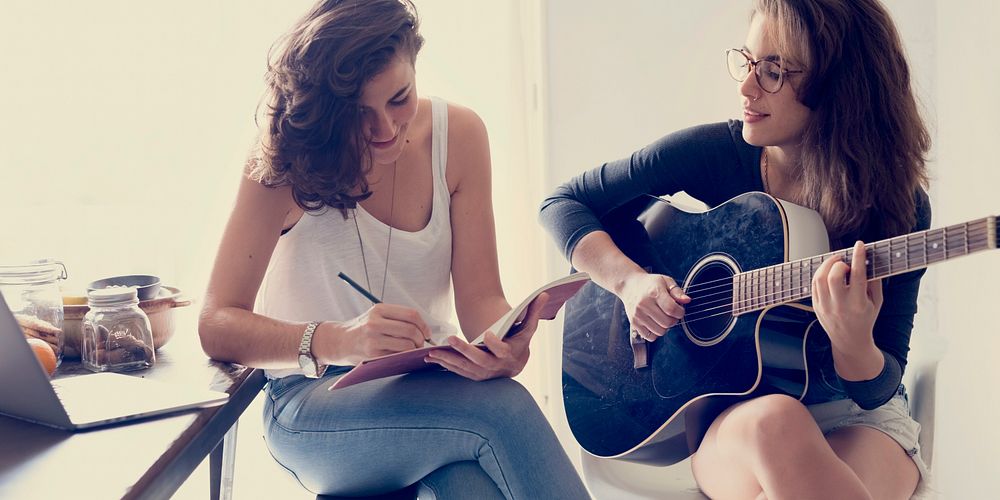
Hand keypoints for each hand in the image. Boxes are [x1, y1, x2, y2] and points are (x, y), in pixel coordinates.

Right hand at [335, 303, 431, 363]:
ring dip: (414, 349)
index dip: (424, 325)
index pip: (411, 314)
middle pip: (411, 330)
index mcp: (379, 309)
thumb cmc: (364, 329)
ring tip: (412, 350)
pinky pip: (397, 356)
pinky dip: (405, 357)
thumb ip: (397, 318)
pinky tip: (403, 356)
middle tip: (421, 344)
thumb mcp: (376, 315)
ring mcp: (373, 339)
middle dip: (421, 339)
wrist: (340, 341)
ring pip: (406, 345)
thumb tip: (424, 329)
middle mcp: (375, 322)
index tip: (427, 333)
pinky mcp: (372, 354)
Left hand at [425, 293, 548, 380]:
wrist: (515, 363)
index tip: (488, 334)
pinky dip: (445, 365)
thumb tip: (545, 293)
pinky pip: (458, 371)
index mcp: (510, 354)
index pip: (502, 350)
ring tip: (433, 352)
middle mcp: (496, 366)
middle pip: (479, 360)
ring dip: (449, 360)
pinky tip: (431, 358)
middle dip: (464, 350)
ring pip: (465, 368)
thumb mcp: (528, 327)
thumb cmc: (519, 341)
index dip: (495, 343)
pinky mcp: (474, 375)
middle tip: (450, 339)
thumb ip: (534, 311)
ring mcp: (484, 373)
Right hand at [620, 273, 689, 341]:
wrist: (629, 285)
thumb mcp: (665, 281)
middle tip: (672, 314)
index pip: (672, 309)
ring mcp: (638, 315)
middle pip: (667, 322)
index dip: (680, 312)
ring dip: (665, 327)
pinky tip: (655, 323)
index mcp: (654, 293)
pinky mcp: (634, 323)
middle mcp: (644, 305)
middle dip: (674, 320)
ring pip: (660, 331)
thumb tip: (687, 301)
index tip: (680, 310)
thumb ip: (677, 291)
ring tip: (663, 317)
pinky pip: (650, 336)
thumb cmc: (649, 284)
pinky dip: (655, 333)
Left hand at [812, 241, 883, 365]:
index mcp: (858, 304)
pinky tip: (828, 272)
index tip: (860, 245)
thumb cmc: (866, 319)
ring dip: (827, 265)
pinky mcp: (816, 306)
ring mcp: (826, 306)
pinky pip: (814, 284)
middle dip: (839, 263)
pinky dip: (820, 273)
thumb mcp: (876, 302)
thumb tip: (870, 260)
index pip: (858, 275)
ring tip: (836, 264)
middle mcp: (840, 305)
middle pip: (834, 276)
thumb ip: (875, 282)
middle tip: (845, 262)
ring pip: (820, 278)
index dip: (858, 257)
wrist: (850, 341)